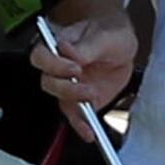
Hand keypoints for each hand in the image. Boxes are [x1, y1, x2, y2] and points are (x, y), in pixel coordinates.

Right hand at [31, 0, 138, 132]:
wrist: (122, 44)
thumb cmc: (109, 31)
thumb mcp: (104, 35)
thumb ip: (87, 46)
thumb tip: (70, 52)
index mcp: (58, 46)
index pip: (42, 57)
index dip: (55, 65)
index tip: (75, 67)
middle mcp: (58, 68)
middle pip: (49, 82)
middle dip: (66, 88)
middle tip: (86, 87)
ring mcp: (68, 86)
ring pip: (61, 101)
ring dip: (76, 107)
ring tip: (93, 101)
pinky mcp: (80, 101)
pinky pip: (76, 117)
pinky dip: (81, 126)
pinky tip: (88, 132)